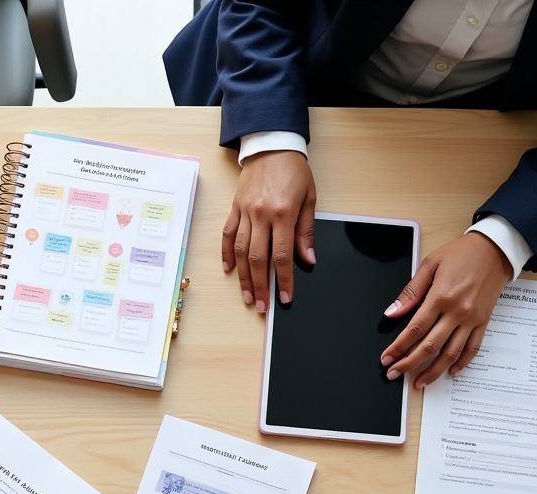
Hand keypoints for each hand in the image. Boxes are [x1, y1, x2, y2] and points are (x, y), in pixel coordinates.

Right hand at [222, 150, 316, 312]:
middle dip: (260, 286)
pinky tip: (230, 270)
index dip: (284, 280)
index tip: (284, 298)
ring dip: (244, 277)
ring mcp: (245, 212)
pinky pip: (228, 235)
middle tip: (261, 306)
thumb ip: (306, 231)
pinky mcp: (234, 208)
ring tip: (246, 296)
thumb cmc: (293, 170)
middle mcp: (261, 215)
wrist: (271, 144)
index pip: (283, 256)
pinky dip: (228, 254)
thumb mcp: (309, 199)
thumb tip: (307, 259)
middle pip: (259, 259)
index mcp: (283, 213)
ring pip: (242, 252)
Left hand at [380, 232, 512, 386]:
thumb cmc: (462, 254)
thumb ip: (411, 292)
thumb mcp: (430, 265)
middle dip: (409, 364)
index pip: (415, 329)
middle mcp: (457, 312)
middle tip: (394, 374)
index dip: (398, 347)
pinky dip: (462, 363)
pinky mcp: (484, 322)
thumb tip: (392, 312)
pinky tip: (450, 372)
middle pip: (430, 346)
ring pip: (451, 353)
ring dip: (433, 371)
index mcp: (441, 297)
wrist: (495, 249)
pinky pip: (473, 348)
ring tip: (419, 382)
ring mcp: (472, 319)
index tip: (386, 358)